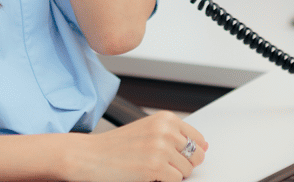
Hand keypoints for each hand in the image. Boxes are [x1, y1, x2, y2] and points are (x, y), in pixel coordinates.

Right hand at [66, 111, 207, 181]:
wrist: (90, 156)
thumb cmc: (116, 146)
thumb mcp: (147, 130)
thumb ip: (173, 135)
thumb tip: (204, 147)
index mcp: (165, 118)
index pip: (198, 138)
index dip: (190, 152)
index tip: (179, 157)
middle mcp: (165, 130)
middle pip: (196, 156)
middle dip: (184, 165)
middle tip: (161, 165)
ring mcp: (161, 148)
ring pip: (187, 171)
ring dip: (173, 175)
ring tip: (151, 169)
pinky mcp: (156, 167)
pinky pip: (176, 181)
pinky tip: (147, 175)